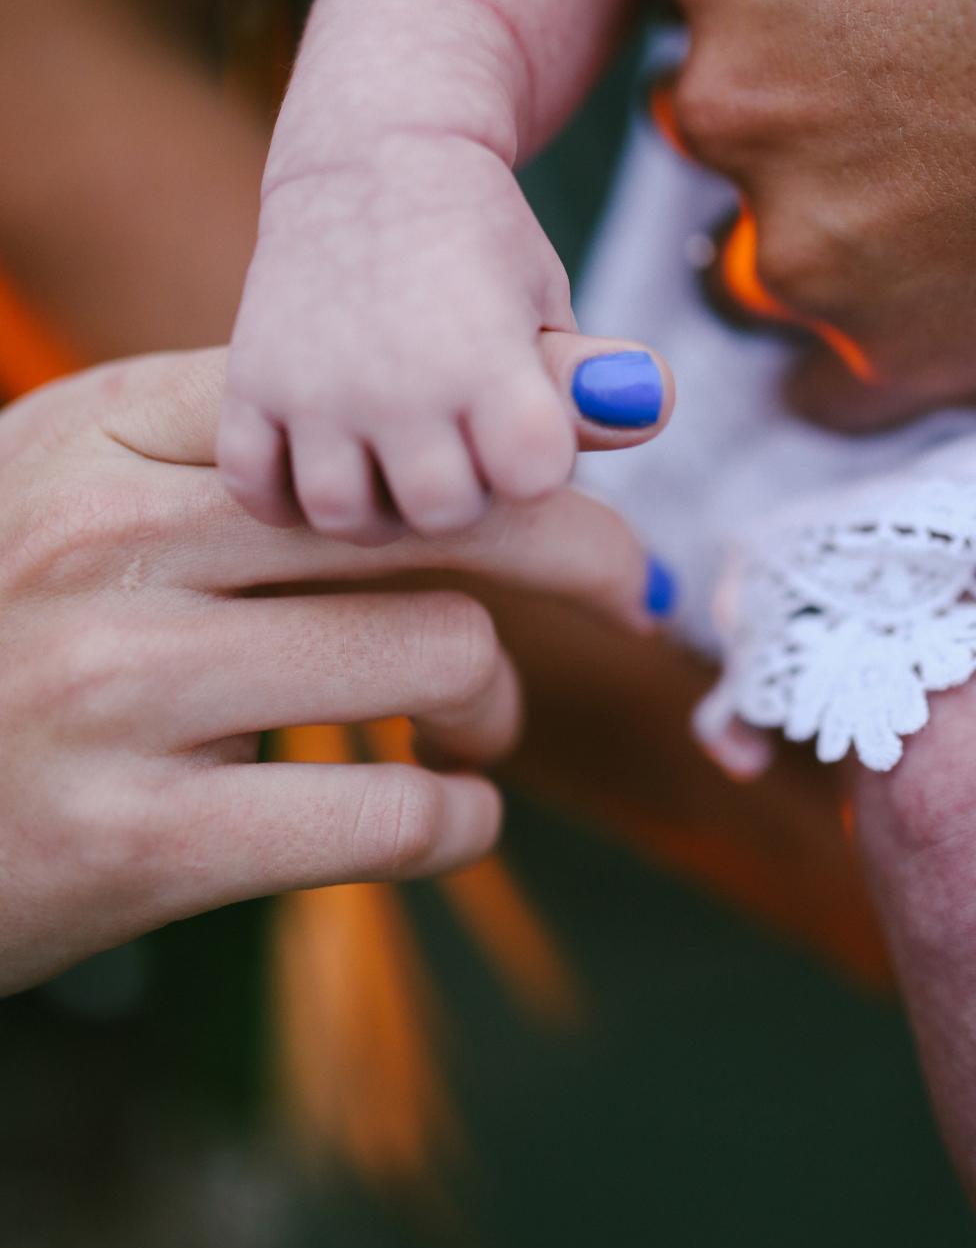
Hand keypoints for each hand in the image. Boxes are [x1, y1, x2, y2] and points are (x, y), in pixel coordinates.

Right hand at [0, 347, 664, 992]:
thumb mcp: (70, 505)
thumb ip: (241, 464)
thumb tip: (501, 424)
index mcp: (89, 441)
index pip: (358, 405)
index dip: (514, 422)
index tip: (616, 429)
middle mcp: (99, 545)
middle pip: (439, 514)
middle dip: (577, 547)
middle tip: (634, 587)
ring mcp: (112, 692)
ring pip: (441, 653)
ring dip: (497, 704)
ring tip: (477, 728)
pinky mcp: (138, 842)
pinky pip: (395, 812)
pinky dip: (458, 820)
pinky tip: (445, 814)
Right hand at [221, 147, 673, 539]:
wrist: (370, 160)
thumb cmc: (482, 244)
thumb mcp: (547, 298)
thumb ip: (591, 380)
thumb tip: (652, 408)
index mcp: (485, 358)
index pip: (531, 478)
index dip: (536, 464)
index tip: (526, 424)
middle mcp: (395, 381)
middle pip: (441, 513)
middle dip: (462, 492)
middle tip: (458, 440)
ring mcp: (313, 388)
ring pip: (344, 518)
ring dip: (376, 502)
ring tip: (392, 453)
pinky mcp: (249, 387)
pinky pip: (257, 491)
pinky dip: (288, 491)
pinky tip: (325, 451)